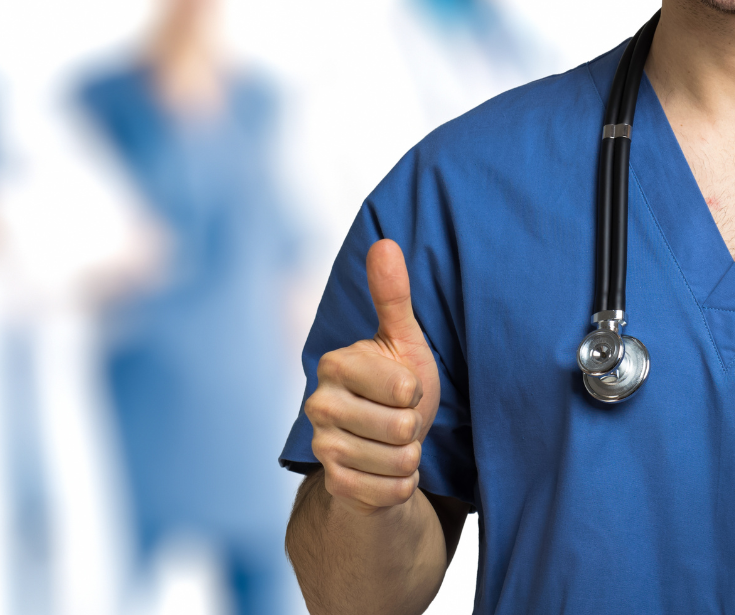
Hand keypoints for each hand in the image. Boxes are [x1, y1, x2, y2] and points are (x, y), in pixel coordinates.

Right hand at [305, 239, 440, 515]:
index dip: (416, 389)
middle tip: (401, 417)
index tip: (404, 385)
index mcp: (335, 363)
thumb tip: (384, 243)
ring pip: (398, 459)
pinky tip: (389, 469)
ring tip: (396, 442)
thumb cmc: (399, 385)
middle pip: (401, 425)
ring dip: (410, 455)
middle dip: (415, 425)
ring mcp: (322, 447)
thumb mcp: (403, 339)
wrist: (386, 446)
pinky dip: (402, 484)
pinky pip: (391, 490)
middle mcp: (318, 403)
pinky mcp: (334, 485)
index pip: (402, 385)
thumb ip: (392, 295)